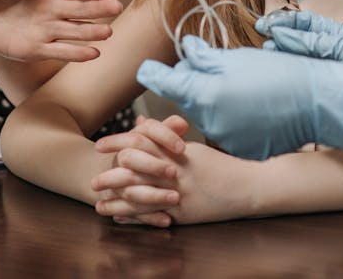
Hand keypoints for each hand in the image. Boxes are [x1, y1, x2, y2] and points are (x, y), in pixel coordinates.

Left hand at [0, 0, 121, 61]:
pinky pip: (59, 51)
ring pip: (74, 30)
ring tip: (108, 32)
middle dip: (98, 8)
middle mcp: (54, 8)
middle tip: (116, 7)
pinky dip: (76, 53)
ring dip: (91, 32)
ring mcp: (47, 29)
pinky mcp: (36, 49)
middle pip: (79, 9)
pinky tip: (94, 53)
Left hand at [94, 117, 262, 225]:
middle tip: (93, 179)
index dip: (118, 143)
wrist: (249, 187)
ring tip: (99, 202)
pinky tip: (120, 218)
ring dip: (117, 200)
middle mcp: (175, 170)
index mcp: (177, 151)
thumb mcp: (194, 148)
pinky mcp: (183, 212)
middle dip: (110, 174)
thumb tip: (140, 124)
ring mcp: (178, 192)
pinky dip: (134, 216)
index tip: (99, 145)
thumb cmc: (223, 166)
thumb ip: (166, 138)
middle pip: (135, 169)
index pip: (141, 142)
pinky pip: (152, 214)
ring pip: (139, 195)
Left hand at [137, 36, 342, 160]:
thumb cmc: (280, 74)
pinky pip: (226, 130)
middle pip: (187, 99)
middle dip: (194, 84)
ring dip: (214, 102)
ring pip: (206, 115)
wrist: (317, 104)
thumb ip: (205, 57)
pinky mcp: (241, 148)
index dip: (155, 72)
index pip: (163, 83)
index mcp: (204, 95)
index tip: (149, 68)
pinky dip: (232, 118)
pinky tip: (252, 107)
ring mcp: (225, 139)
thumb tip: (187, 50)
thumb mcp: (239, 59)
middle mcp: (209, 122)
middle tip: (214, 68)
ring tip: (240, 88)